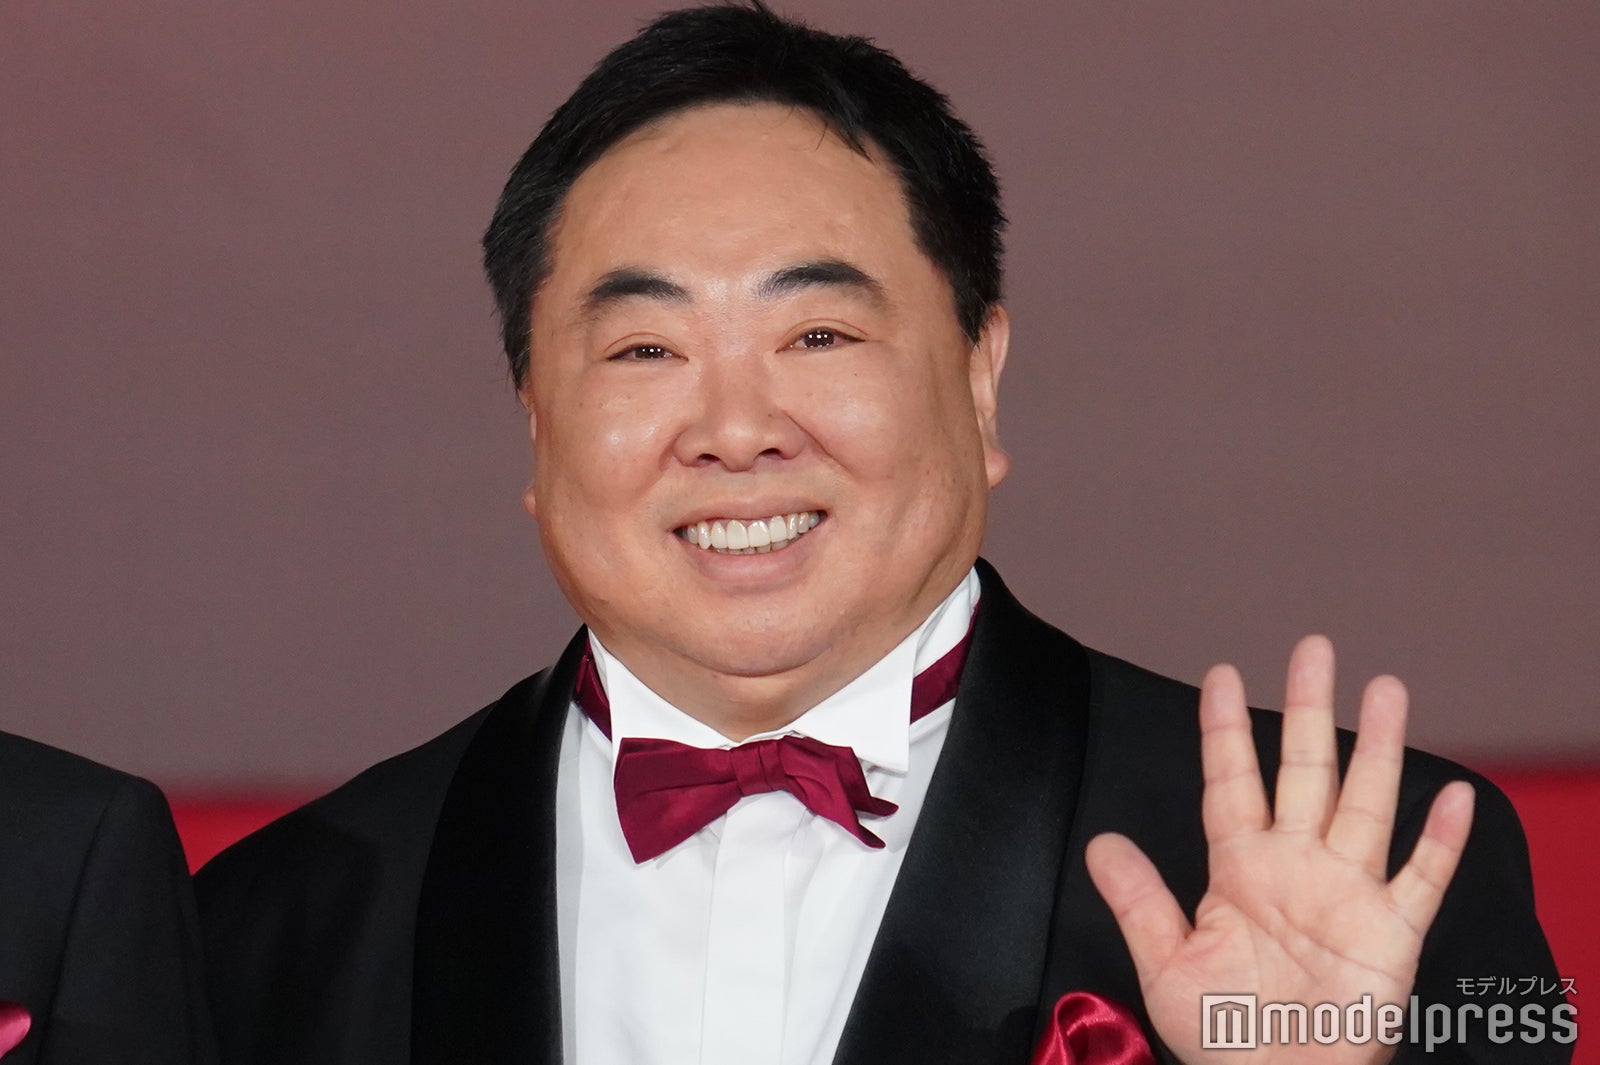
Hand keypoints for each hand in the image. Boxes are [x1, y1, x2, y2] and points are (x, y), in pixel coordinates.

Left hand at [1085, 636, 1475, 1063]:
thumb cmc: (1222, 1036)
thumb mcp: (1166, 964)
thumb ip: (1138, 900)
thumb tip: (1101, 841)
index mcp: (1240, 868)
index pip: (1230, 782)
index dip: (1225, 729)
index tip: (1221, 673)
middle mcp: (1296, 866)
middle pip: (1305, 771)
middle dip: (1308, 710)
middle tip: (1312, 647)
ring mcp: (1347, 893)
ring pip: (1366, 804)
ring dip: (1379, 748)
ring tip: (1386, 688)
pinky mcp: (1390, 933)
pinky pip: (1420, 879)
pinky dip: (1439, 840)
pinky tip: (1454, 795)